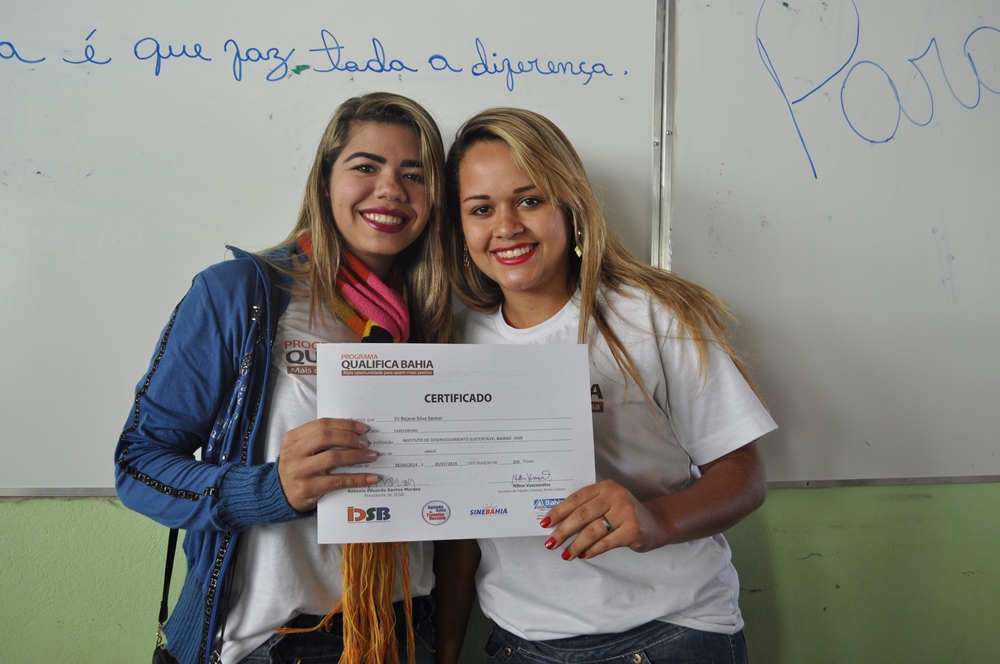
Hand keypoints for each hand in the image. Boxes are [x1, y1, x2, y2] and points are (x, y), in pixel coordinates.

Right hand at [277, 418, 378, 511]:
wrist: (280, 494)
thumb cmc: (297, 468)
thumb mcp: (301, 449)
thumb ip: (319, 439)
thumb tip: (354, 433)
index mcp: (292, 438)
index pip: (322, 424)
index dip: (344, 424)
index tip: (362, 428)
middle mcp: (293, 453)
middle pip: (326, 437)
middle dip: (350, 438)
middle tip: (365, 443)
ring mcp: (299, 471)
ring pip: (332, 458)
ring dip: (355, 456)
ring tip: (370, 456)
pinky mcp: (307, 488)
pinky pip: (337, 481)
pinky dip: (357, 479)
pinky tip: (370, 478)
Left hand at [539, 479, 660, 560]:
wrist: (656, 523)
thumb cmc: (624, 514)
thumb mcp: (607, 504)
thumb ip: (587, 509)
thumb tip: (557, 525)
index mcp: (605, 487)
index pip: (576, 498)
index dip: (558, 511)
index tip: (544, 523)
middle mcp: (616, 496)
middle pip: (582, 515)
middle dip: (563, 531)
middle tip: (550, 543)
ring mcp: (626, 513)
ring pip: (592, 531)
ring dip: (575, 545)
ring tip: (565, 554)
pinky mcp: (633, 530)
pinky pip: (605, 543)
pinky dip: (591, 551)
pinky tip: (582, 555)